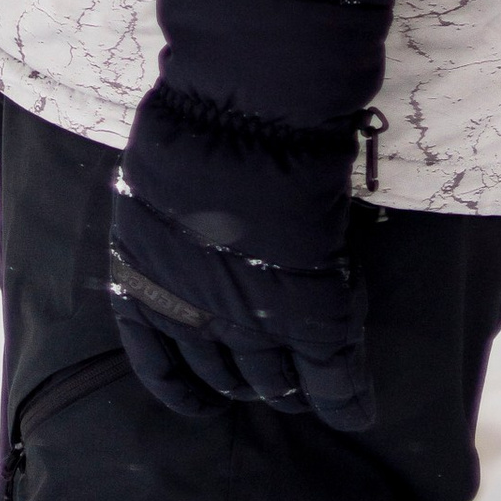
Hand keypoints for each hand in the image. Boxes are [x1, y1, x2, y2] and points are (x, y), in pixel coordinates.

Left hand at [107, 0, 391, 434]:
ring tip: (313, 384)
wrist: (248, 90)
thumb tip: (194, 234)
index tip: (205, 395)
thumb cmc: (202, 108)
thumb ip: (173, 223)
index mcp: (143, 275)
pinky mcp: (307, 304)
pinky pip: (329, 373)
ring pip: (274, 380)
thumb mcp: (159, 175)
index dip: (186, 385)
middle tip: (276, 374)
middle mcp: (187, 309)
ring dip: (295, 387)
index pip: (158, 362)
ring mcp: (247, 313)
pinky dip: (345, 396)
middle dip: (250, 379)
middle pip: (223, 375)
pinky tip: (358, 410)